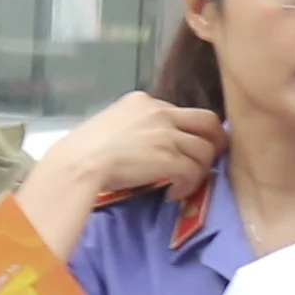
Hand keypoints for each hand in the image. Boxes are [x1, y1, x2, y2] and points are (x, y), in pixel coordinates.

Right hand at [45, 91, 226, 204]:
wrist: (79, 163)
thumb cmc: (86, 148)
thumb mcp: (115, 122)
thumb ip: (140, 126)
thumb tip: (156, 143)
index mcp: (144, 101)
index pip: (183, 112)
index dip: (190, 132)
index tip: (186, 148)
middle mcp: (160, 112)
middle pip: (209, 122)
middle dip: (216, 142)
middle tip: (209, 160)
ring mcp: (167, 134)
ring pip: (205, 151)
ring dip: (198, 171)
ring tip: (182, 184)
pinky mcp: (170, 157)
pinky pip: (194, 173)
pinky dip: (187, 186)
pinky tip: (172, 193)